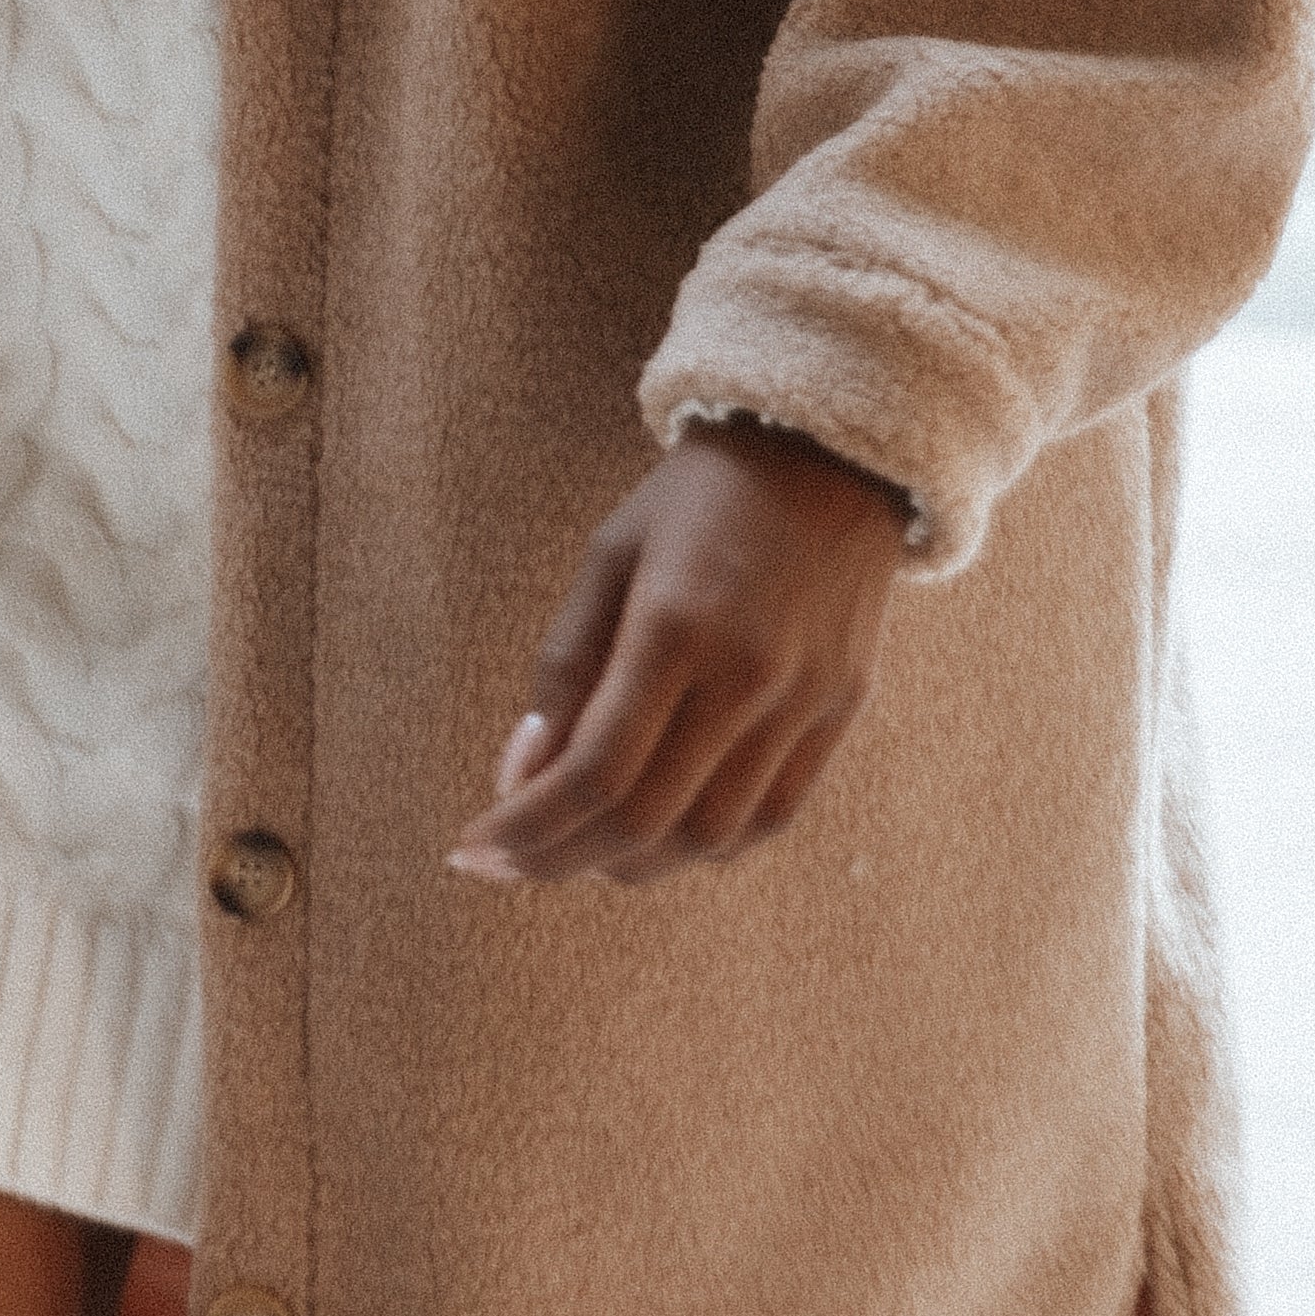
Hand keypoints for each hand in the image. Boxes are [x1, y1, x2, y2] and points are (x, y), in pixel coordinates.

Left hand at [449, 424, 906, 889]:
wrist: (823, 454)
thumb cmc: (695, 499)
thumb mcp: (608, 556)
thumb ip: (564, 667)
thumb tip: (524, 772)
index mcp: (676, 626)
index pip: (594, 771)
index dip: (526, 827)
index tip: (473, 849)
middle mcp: (747, 676)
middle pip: (646, 820)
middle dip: (562, 859)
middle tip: (512, 861)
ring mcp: (804, 702)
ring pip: (710, 836)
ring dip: (633, 861)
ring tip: (581, 848)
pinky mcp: (841, 713)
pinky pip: (771, 817)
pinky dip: (706, 844)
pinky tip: (661, 832)